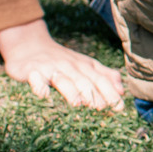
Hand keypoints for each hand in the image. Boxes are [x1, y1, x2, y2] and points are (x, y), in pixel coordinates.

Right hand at [0, 19, 122, 109]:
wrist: (29, 44)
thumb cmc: (63, 60)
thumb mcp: (86, 65)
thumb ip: (105, 76)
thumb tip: (122, 91)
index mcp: (84, 66)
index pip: (99, 79)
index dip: (110, 92)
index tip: (119, 107)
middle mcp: (69, 66)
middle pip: (83, 80)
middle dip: (93, 93)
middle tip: (101, 107)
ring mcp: (50, 68)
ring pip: (62, 80)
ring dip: (70, 91)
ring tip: (78, 103)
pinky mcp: (31, 71)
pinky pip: (35, 79)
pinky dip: (39, 86)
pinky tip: (43, 94)